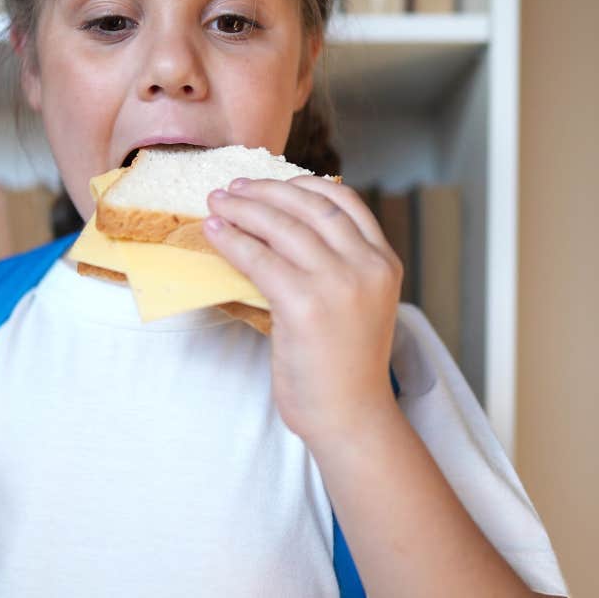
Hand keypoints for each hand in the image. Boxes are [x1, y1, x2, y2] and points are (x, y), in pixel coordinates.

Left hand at [204, 176, 401, 447]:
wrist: (349, 416)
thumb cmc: (344, 367)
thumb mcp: (357, 304)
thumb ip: (336, 267)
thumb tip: (280, 231)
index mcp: (384, 263)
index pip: (345, 202)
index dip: (304, 184)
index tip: (273, 183)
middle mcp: (367, 266)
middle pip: (310, 206)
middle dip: (266, 191)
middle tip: (233, 188)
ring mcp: (338, 284)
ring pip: (282, 227)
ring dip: (243, 209)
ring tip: (217, 203)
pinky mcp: (305, 304)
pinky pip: (259, 259)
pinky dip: (232, 240)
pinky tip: (214, 232)